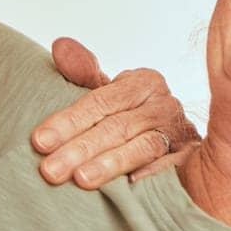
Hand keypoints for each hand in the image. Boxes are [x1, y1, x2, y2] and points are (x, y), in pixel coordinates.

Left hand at [33, 38, 199, 188]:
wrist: (176, 138)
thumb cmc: (133, 117)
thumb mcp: (110, 95)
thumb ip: (84, 74)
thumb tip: (60, 45)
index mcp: (143, 83)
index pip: (101, 100)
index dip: (69, 120)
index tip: (40, 141)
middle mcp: (163, 104)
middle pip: (117, 126)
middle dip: (80, 148)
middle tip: (50, 170)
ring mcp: (179, 131)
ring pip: (142, 147)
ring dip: (110, 164)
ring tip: (82, 179)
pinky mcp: (191, 157)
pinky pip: (171, 166)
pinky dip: (152, 174)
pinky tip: (130, 185)